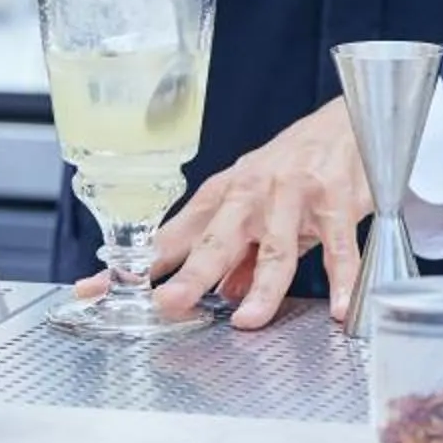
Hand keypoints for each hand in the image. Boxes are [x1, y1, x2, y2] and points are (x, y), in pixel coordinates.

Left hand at [76, 101, 370, 329]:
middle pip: (215, 241)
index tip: (94, 290)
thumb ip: (239, 252)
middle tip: (168, 306)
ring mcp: (292, 195)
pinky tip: (341, 309)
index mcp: (221, 197)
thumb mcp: (254, 205)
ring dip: (262, 287)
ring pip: (274, 247)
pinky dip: (342, 279)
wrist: (347, 122)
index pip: (170, 238)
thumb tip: (223, 294)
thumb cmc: (296, 164)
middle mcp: (250, 194)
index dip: (134, 268)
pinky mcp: (336, 200)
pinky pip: (337, 245)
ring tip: (249, 320)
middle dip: (190, 276)